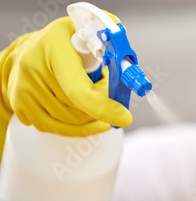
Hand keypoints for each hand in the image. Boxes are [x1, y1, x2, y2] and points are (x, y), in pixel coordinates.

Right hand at [0, 12, 131, 158]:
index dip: (104, 108)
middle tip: (107, 93)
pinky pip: (59, 128)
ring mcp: (25, 91)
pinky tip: (86, 114)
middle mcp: (34, 68)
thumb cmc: (62, 43)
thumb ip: (108, 41)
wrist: (26, 53)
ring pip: (72, 122)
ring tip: (90, 95)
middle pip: (80, 109)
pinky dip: (78, 126)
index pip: (80, 90)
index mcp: (54, 47)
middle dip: (102, 107)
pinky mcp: (22, 108)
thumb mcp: (85, 31)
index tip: (125, 117)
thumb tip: (127, 62)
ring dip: (90, 116)